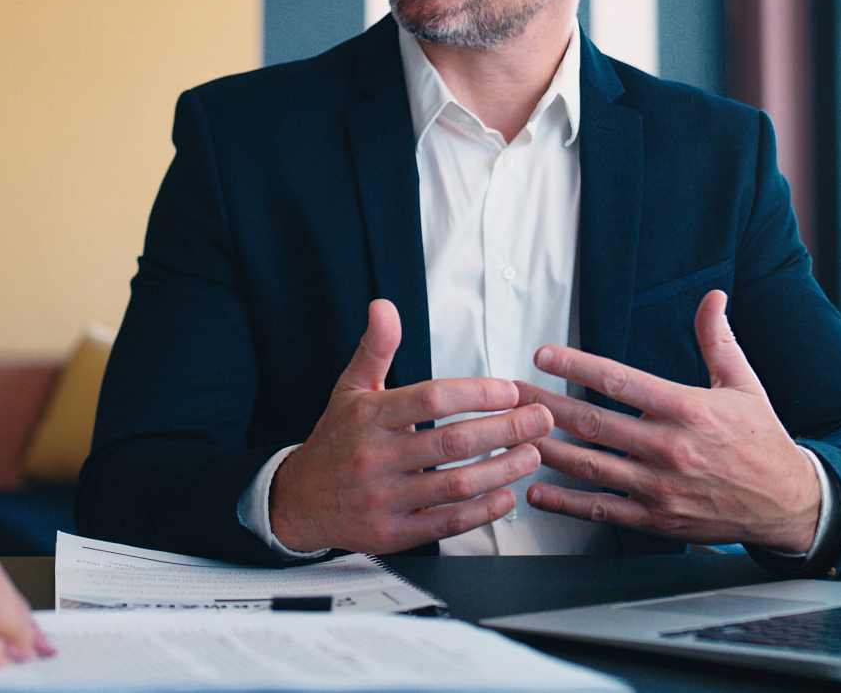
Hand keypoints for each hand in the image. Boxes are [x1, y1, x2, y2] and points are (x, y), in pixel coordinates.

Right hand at [269, 298, 552, 553]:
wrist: (299, 499)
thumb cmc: (335, 439)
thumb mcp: (349, 388)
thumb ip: (375, 348)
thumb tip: (384, 307)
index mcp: (369, 417)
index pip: (431, 399)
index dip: (476, 393)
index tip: (510, 391)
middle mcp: (375, 458)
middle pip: (452, 443)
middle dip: (505, 429)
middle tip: (540, 419)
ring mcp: (384, 499)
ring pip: (455, 486)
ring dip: (502, 470)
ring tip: (533, 454)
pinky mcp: (394, 533)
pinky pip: (447, 523)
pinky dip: (483, 511)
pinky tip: (507, 494)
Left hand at [520, 290, 821, 552]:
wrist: (788, 503)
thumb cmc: (762, 439)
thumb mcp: (743, 384)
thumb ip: (718, 340)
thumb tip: (712, 297)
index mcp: (688, 409)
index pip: (621, 381)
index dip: (578, 366)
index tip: (543, 354)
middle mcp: (669, 448)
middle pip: (591, 422)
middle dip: (542, 405)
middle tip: (506, 392)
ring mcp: (660, 487)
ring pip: (588, 465)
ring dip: (544, 448)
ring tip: (509, 435)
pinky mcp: (656, 519)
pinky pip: (602, 510)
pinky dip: (565, 503)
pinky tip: (534, 491)